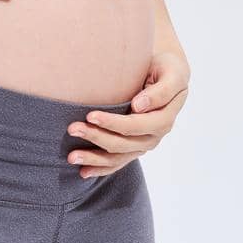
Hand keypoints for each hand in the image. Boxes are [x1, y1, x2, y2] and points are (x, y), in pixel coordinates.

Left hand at [65, 42, 190, 179]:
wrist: (168, 76)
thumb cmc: (167, 70)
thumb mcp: (171, 74)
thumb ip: (160, 91)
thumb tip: (138, 106)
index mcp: (164, 119)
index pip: (135, 125)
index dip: (112, 123)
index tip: (90, 115)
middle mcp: (155, 136)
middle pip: (123, 143)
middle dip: (96, 137)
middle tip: (72, 128)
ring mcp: (144, 144)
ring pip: (118, 158)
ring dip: (94, 158)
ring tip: (71, 156)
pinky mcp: (135, 148)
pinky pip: (118, 162)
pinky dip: (101, 168)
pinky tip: (83, 172)